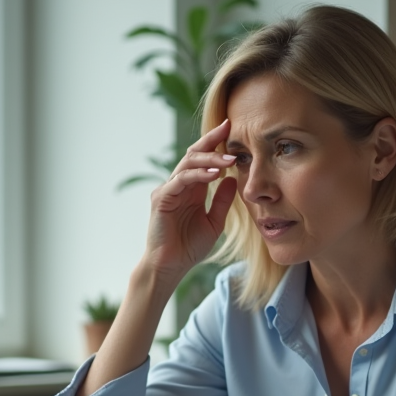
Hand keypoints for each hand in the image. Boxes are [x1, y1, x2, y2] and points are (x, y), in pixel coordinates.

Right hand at [143, 119, 238, 288]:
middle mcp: (178, 185)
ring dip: (209, 159)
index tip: (233, 129)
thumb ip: (223, 201)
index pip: (203, 159)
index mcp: (192, 188)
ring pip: (188, 164)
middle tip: (229, 129)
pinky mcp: (161, 198)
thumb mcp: (215, 222)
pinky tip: (214, 175)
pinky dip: (197, 175)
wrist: (171, 267)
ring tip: (229, 159)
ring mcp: (168, 190)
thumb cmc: (189, 248)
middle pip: (194, 154)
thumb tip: (233, 178)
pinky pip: (180, 180)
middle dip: (212, 140)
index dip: (216, 143)